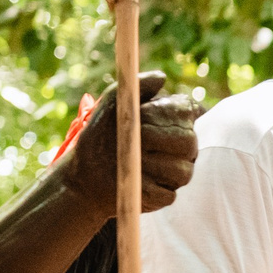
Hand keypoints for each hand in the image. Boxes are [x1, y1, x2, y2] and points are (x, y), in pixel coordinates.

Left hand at [51, 73, 198, 218]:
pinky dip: (145, 188)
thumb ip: (136, 86)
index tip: (142, 115)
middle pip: (189, 142)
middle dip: (157, 139)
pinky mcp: (168, 195)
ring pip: (180, 170)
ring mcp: (178, 172)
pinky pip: (167, 193)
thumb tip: (162, 77)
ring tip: (127, 162)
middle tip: (135, 139)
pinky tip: (131, 181)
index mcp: (173, 119)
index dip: (165, 114)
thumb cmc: (99, 135)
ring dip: (149, 165)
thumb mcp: (112, 103)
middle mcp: (182, 145)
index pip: (186, 111)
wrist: (84, 173)